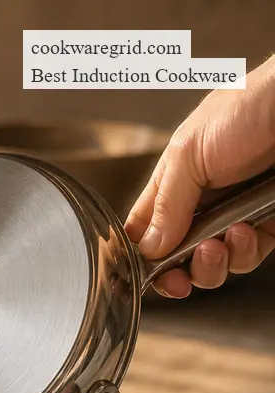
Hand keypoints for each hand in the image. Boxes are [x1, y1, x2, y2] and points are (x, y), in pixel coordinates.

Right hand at [125, 55, 274, 297]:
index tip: (140, 277)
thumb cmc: (246, 106)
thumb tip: (148, 249)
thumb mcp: (188, 153)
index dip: (139, 256)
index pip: (143, 230)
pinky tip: (246, 231)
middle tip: (179, 276)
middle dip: (177, 272)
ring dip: (213, 264)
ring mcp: (234, 214)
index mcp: (171, 182)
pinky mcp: (267, 222)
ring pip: (213, 263)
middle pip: (176, 257)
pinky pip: (250, 254)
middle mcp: (200, 202)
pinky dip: (245, 252)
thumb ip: (166, 204)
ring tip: (218, 244)